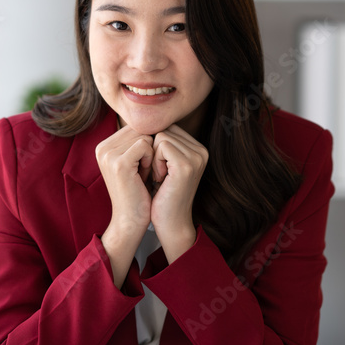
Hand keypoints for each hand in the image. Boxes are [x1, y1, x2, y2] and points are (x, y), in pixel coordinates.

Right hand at [95, 125, 154, 248]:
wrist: (131, 220)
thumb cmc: (138, 192)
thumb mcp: (135, 162)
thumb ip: (137, 141)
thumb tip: (155, 119)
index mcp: (103, 146)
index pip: (135, 127)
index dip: (146, 145)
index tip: (142, 166)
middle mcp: (102, 148)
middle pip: (139, 129)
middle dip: (149, 149)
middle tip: (144, 172)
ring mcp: (108, 154)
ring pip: (144, 136)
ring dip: (151, 155)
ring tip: (143, 174)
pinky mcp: (118, 163)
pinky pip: (145, 145)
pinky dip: (151, 159)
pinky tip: (145, 175)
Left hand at [148, 124, 208, 256]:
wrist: (169, 223)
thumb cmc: (161, 195)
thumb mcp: (163, 165)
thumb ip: (161, 144)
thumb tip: (143, 122)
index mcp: (197, 149)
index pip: (168, 128)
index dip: (154, 146)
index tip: (156, 168)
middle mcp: (201, 150)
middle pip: (165, 129)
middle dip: (152, 150)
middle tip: (156, 173)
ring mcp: (196, 157)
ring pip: (161, 135)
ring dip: (152, 157)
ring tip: (159, 177)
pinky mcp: (187, 164)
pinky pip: (161, 144)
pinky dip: (154, 161)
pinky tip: (159, 178)